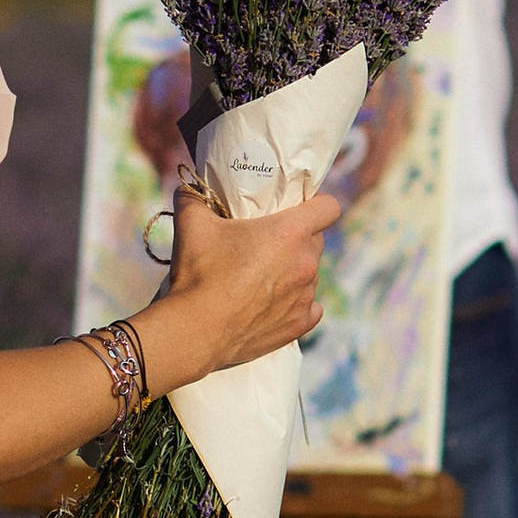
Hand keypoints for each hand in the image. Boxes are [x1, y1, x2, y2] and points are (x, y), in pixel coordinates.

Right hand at [143, 183, 340, 388]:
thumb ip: (193, 197)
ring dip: (294, 271)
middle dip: (297, 238)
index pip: (329, 207)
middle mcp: (306, 263)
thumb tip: (188, 186)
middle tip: (267, 242)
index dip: (317, 204)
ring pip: (310, 274)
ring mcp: (305, 296)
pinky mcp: (299, 324)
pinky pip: (310, 308)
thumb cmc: (199, 273)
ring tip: (262, 277)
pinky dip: (296, 303)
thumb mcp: (191, 224)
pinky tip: (273, 304)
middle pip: (316, 240)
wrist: (196, 331)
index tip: (299, 207)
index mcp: (290, 232)